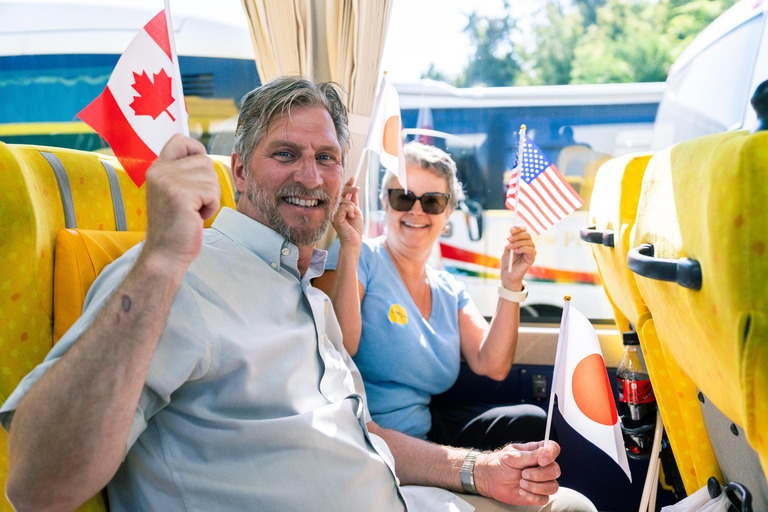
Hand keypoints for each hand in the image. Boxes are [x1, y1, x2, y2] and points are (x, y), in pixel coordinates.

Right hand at [143, 134, 220, 272]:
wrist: (166, 254)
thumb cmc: (176, 226)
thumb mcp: (175, 191)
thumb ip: (183, 172)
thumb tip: (204, 156)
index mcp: (157, 168)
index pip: (181, 140)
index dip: (197, 152)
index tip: (197, 176)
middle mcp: (160, 171)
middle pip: (205, 161)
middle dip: (209, 184)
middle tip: (193, 204)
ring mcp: (168, 181)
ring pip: (211, 177)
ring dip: (210, 197)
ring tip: (193, 211)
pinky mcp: (180, 194)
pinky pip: (212, 192)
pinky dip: (211, 207)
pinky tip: (195, 217)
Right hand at [332, 177, 362, 248]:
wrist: (354, 241)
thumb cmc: (355, 229)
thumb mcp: (356, 212)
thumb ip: (353, 202)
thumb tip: (354, 191)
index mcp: (339, 208)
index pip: (341, 194)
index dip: (347, 185)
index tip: (353, 178)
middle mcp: (334, 209)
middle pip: (340, 194)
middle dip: (349, 189)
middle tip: (357, 188)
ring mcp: (333, 214)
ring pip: (343, 200)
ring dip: (351, 205)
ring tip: (353, 214)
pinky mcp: (335, 218)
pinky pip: (343, 207)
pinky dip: (350, 209)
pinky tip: (351, 215)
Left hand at [473, 441, 560, 506]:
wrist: (491, 480)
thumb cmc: (501, 464)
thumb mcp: (511, 456)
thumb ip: (528, 456)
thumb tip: (543, 451)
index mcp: (537, 451)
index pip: (553, 448)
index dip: (551, 454)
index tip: (541, 461)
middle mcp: (543, 466)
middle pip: (555, 470)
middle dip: (539, 474)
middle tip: (523, 474)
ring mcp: (542, 481)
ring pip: (553, 486)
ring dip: (535, 487)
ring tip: (521, 483)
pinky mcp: (538, 494)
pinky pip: (545, 499)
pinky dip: (532, 496)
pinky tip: (521, 491)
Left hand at [500, 226, 535, 289]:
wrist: (508, 274)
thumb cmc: (507, 262)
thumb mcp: (507, 249)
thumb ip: (510, 242)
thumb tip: (512, 234)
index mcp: (522, 241)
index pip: (524, 231)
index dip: (518, 229)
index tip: (510, 230)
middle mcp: (528, 245)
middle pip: (527, 234)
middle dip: (517, 235)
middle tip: (508, 239)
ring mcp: (531, 251)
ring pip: (528, 241)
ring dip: (517, 243)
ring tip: (510, 248)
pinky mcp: (532, 257)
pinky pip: (530, 249)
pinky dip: (522, 248)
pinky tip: (516, 251)